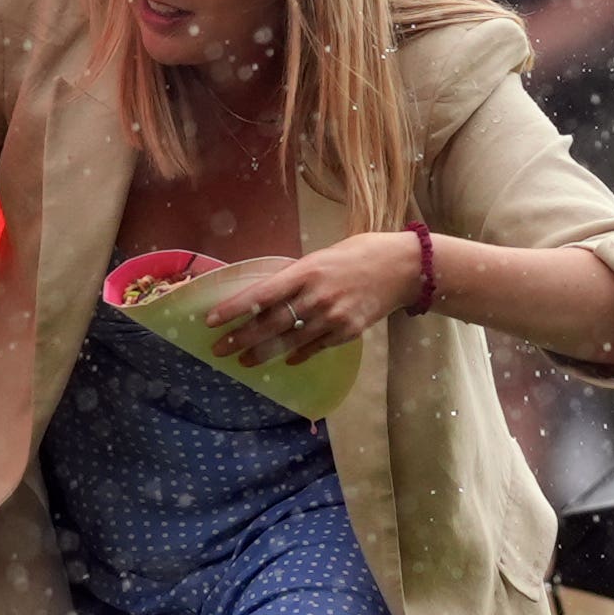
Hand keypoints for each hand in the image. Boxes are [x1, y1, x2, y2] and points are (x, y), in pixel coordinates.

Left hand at [195, 232, 421, 364]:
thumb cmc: (360, 254)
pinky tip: (285, 360)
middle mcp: (316, 295)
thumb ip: (297, 276)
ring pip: (290, 340)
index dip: (234, 309)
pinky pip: (315, 348)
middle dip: (240, 338)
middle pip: (271, 322)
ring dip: (263, 353)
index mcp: (306, 270)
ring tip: (243, 360)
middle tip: (218, 350)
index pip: (262, 293)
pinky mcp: (348, 332)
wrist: (403, 268)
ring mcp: (333, 317)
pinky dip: (298, 354)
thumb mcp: (322, 255)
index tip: (211, 320)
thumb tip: (269, 294)